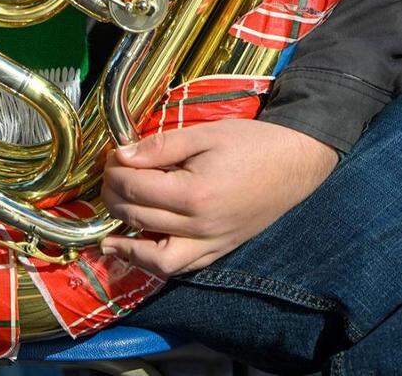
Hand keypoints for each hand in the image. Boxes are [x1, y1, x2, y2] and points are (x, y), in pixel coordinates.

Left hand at [100, 118, 336, 278]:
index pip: (136, 188)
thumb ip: (161, 146)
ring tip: (110, 230)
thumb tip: (122, 156)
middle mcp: (200, 228)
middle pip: (139, 218)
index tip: (111, 156)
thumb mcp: (205, 133)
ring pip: (156, 259)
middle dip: (114, 198)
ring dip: (127, 244)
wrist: (294, 162)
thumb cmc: (251, 142)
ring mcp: (211, 245)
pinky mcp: (219, 251)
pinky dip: (155, 262)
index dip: (115, 171)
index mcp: (194, 194)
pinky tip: (139, 250)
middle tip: (107, 179)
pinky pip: (180, 268)